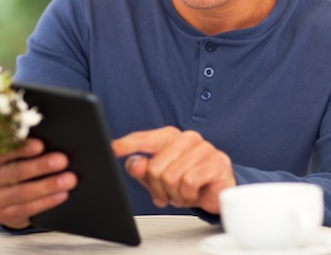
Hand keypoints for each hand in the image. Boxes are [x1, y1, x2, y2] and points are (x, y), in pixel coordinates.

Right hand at [0, 138, 76, 228]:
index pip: (4, 152)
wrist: (1, 205)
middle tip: (62, 160)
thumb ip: (24, 153)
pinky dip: (46, 202)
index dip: (21, 149)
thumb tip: (52, 142)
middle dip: (40, 166)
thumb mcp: (12, 162)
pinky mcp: (4, 215)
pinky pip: (27, 209)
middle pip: (15, 172)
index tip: (40, 145)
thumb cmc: (15, 176)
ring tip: (68, 180)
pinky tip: (62, 195)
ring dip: (48, 186)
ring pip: (23, 192)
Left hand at [112, 127, 235, 213]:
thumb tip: (136, 164)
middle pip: (154, 167)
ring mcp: (204, 148)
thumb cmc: (188, 182)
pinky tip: (195, 192)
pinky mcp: (217, 162)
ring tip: (184, 192)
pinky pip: (188, 182)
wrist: (218, 193)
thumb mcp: (159, 179)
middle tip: (169, 192)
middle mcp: (187, 138)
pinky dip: (188, 194)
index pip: (144, 139)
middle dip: (159, 188)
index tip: (113, 148)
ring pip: (171, 177)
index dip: (127, 145)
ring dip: (175, 193)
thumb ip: (143, 170)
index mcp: (170, 136)